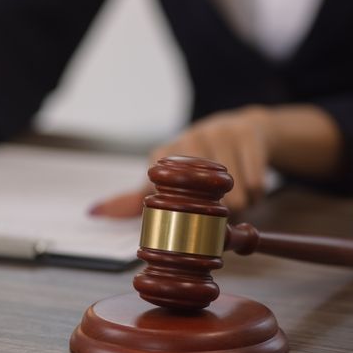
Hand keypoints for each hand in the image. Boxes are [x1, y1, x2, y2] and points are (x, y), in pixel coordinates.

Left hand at [91, 106, 273, 217]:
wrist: (245, 130)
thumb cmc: (201, 163)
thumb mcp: (168, 180)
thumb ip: (134, 199)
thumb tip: (94, 212)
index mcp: (166, 152)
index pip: (163, 189)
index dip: (182, 213)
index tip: (191, 222)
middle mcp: (190, 137)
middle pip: (206, 198)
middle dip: (219, 213)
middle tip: (221, 210)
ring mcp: (220, 131)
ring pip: (236, 192)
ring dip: (243, 204)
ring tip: (237, 196)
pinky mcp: (248, 132)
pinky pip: (257, 181)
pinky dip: (258, 192)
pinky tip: (252, 184)